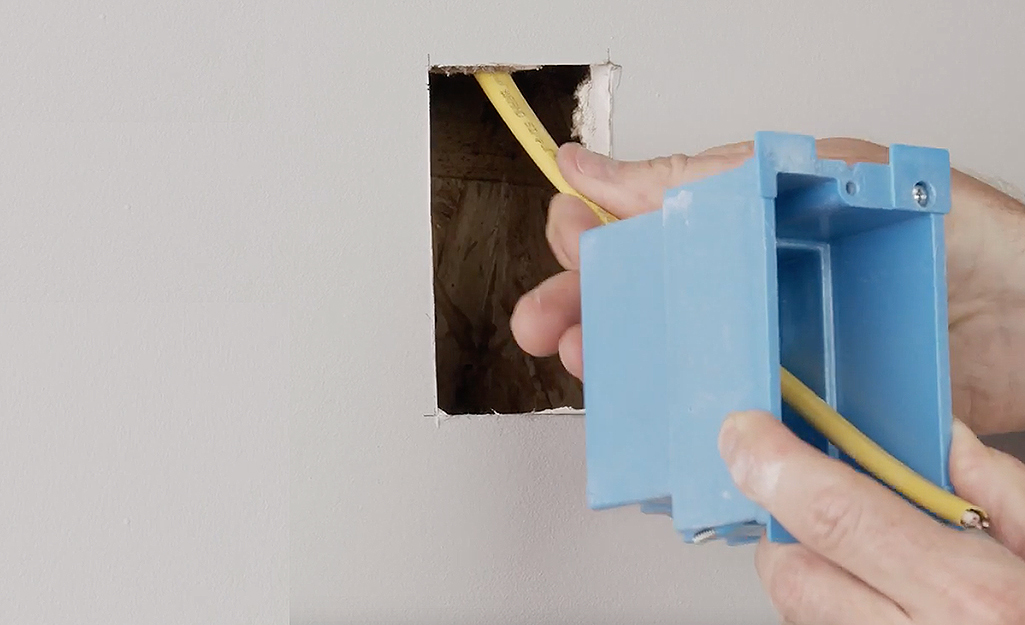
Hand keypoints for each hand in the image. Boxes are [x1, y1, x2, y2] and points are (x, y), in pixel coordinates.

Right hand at [510, 139, 1024, 434]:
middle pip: (644, 305)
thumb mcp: (818, 175)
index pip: (646, 229)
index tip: (563, 238)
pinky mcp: (797, 412)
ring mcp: (769, 354)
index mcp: (747, 231)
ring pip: (671, 367)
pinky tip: (659, 425)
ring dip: (620, 368)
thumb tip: (605, 169)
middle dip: (581, 310)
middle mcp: (749, 295)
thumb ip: (709, 176)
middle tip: (543, 321)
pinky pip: (725, 424)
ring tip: (592, 363)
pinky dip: (684, 431)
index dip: (593, 235)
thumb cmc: (946, 232)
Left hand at [719, 410, 1024, 623]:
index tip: (744, 433)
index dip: (775, 465)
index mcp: (974, 600)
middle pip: (794, 574)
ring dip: (810, 573)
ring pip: (799, 614)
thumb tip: (938, 437)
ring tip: (867, 560)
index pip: (836, 516)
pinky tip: (874, 601)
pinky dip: (828, 612)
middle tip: (815, 500)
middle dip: (787, 527)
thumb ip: (998, 489)